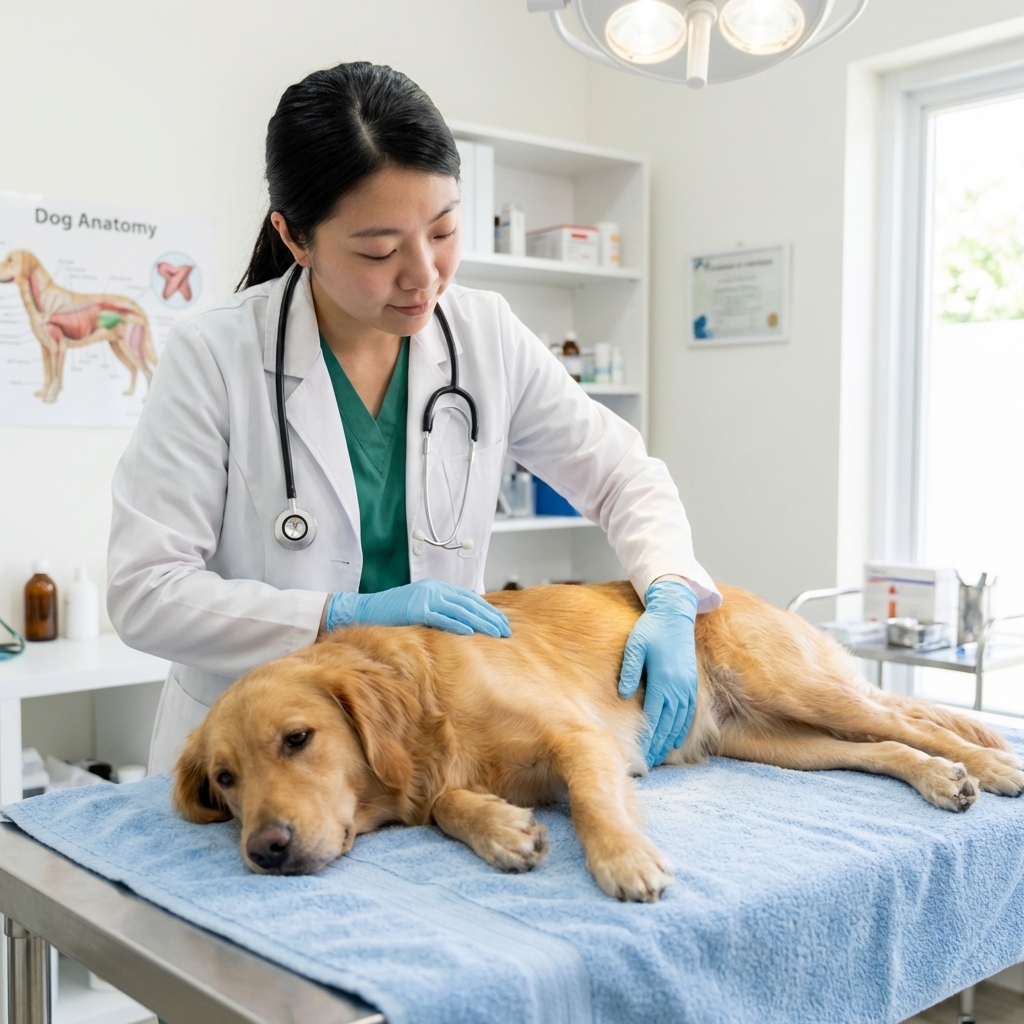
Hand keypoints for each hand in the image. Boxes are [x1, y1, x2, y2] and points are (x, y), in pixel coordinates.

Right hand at [326, 579, 510, 637]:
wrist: (364, 610)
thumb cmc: (392, 615)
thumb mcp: (421, 610)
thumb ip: (440, 613)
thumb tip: (463, 627)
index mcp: (437, 588)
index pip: (470, 598)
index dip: (488, 610)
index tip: (502, 622)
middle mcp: (434, 589)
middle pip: (470, 602)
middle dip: (490, 617)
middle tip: (506, 630)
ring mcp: (425, 597)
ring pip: (461, 610)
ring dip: (481, 622)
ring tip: (497, 633)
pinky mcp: (416, 608)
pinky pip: (441, 617)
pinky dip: (457, 624)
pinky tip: (471, 633)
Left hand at [617, 580, 698, 767]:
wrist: (676, 612)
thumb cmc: (651, 628)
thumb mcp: (635, 646)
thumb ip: (629, 671)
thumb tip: (623, 695)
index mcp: (662, 680)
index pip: (654, 718)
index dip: (647, 739)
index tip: (639, 755)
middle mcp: (678, 687)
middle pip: (668, 725)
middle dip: (658, 746)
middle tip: (648, 764)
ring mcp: (687, 686)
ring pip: (680, 722)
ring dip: (670, 741)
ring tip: (660, 756)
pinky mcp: (692, 682)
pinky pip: (688, 712)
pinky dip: (682, 728)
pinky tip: (676, 738)